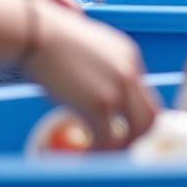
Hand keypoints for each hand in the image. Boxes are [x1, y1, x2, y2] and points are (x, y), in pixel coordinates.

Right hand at [23, 0, 159, 148]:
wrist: (35, 32)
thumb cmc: (48, 38)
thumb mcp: (85, 47)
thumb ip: (96, 67)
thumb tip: (87, 88)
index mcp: (128, 55)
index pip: (142, 92)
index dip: (130, 113)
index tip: (117, 126)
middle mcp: (130, 71)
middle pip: (151, 113)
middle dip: (138, 135)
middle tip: (118, 148)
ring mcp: (118, 88)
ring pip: (138, 129)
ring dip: (122, 147)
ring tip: (102, 154)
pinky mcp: (100, 104)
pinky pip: (109, 138)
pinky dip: (99, 150)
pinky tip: (85, 152)